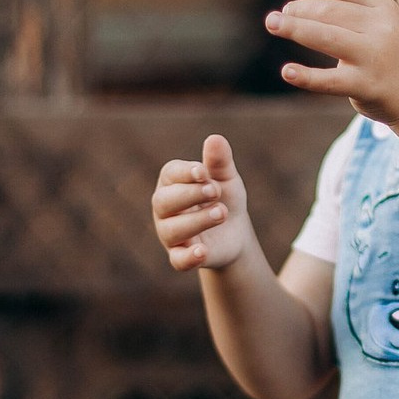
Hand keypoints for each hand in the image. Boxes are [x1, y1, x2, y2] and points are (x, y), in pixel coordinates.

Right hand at [152, 134, 251, 271]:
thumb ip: (220, 162)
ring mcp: (170, 234)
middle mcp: (165, 208)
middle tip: (216, 191)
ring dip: (197, 221)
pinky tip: (203, 252)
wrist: (235, 231)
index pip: (170, 175)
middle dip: (190, 195)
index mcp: (172, 183)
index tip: (204, 172)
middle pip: (164, 202)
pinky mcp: (181, 256)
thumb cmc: (224, 198)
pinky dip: (188, 257)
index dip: (185, 173)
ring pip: (172, 230)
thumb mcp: (226, 179)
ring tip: (222, 213)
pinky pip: (177, 260)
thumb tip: (215, 138)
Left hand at [266, 0, 398, 123]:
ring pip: (325, 37)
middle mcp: (382, 28)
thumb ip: (350, 7)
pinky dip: (305, 76)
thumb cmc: (389, 54)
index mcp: (385, 7)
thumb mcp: (381, 22)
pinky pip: (329, 81)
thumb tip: (298, 2)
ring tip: (272, 23)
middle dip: (299, 10)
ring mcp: (374, 57)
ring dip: (293, 28)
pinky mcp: (365, 86)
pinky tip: (287, 72)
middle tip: (280, 17)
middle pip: (329, 10)